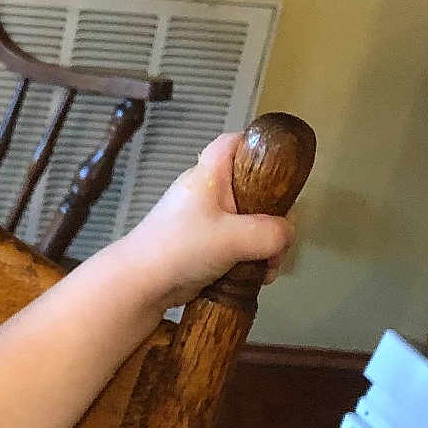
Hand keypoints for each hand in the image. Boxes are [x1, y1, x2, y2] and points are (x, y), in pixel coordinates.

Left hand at [118, 131, 294, 308]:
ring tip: (266, 266)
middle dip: (273, 216)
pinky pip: (239, 245)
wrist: (141, 285)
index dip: (258, 146)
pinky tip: (256, 276)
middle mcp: (208, 193)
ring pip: (250, 222)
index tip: (280, 167)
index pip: (234, 142)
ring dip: (265, 245)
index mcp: (209, 176)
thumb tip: (286, 235)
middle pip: (254, 189)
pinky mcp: (206, 245)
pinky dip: (251, 258)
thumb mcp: (232, 237)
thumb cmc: (176, 249)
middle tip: (277, 238)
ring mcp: (207, 220)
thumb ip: (270, 233)